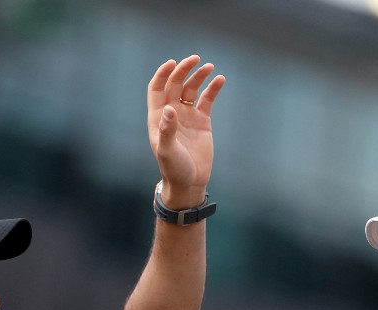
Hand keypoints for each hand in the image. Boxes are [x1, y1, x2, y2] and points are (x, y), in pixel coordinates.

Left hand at [147, 55, 225, 207]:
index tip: (173, 63)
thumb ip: (167, 130)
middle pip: (175, 84)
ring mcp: (187, 115)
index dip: (163, 74)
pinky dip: (213, 89)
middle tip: (195, 59)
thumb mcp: (168, 151)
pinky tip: (220, 80)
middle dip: (184, 70)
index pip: (157, 88)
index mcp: (158, 117)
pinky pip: (207, 100)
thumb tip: (168, 109)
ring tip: (210, 67)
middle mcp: (171, 112)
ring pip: (191, 89)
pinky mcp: (202, 121)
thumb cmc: (173, 168)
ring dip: (199, 76)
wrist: (190, 182)